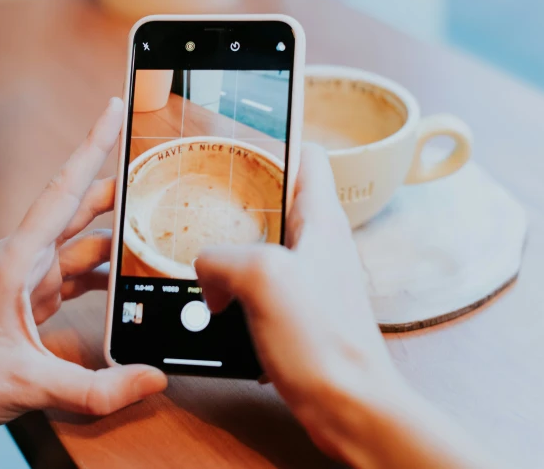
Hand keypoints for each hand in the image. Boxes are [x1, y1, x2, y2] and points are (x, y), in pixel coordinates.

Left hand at [0, 98, 166, 468]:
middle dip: (117, 188)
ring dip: (116, 237)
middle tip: (155, 173)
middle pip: (79, 208)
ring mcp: (30, 277)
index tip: (112, 110)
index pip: (63, 191)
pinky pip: (78, 273)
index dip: (91, 147)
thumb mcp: (30, 383)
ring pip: (83, 242)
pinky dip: (105, 275)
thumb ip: (96, 387)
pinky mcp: (35, 297)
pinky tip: (128, 282)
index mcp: (17, 259)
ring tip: (154, 232)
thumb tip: (152, 379)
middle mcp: (24, 258)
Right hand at [196, 143, 395, 411]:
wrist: (348, 404)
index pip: (305, 156)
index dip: (272, 140)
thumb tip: (208, 271)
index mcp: (320, 218)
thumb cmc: (324, 339)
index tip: (235, 140)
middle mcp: (316, 242)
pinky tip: (213, 300)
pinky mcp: (294, 310)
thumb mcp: (263, 278)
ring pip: (260, 245)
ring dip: (229, 249)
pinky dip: (231, 288)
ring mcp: (306, 277)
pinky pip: (255, 285)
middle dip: (235, 201)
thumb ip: (222, 257)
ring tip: (196, 252)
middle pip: (274, 201)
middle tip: (199, 200)